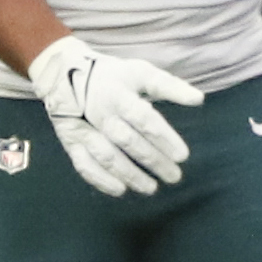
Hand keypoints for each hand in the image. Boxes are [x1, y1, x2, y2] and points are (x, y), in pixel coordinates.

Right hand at [27, 36, 202, 196]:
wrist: (62, 73)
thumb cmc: (112, 75)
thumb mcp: (140, 72)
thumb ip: (169, 86)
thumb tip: (199, 99)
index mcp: (118, 93)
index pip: (143, 118)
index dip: (163, 137)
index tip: (182, 156)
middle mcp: (99, 112)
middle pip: (128, 141)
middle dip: (152, 160)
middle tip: (174, 176)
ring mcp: (82, 128)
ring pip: (106, 156)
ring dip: (129, 174)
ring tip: (151, 188)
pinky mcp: (70, 141)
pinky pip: (83, 164)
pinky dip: (100, 179)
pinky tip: (120, 189)